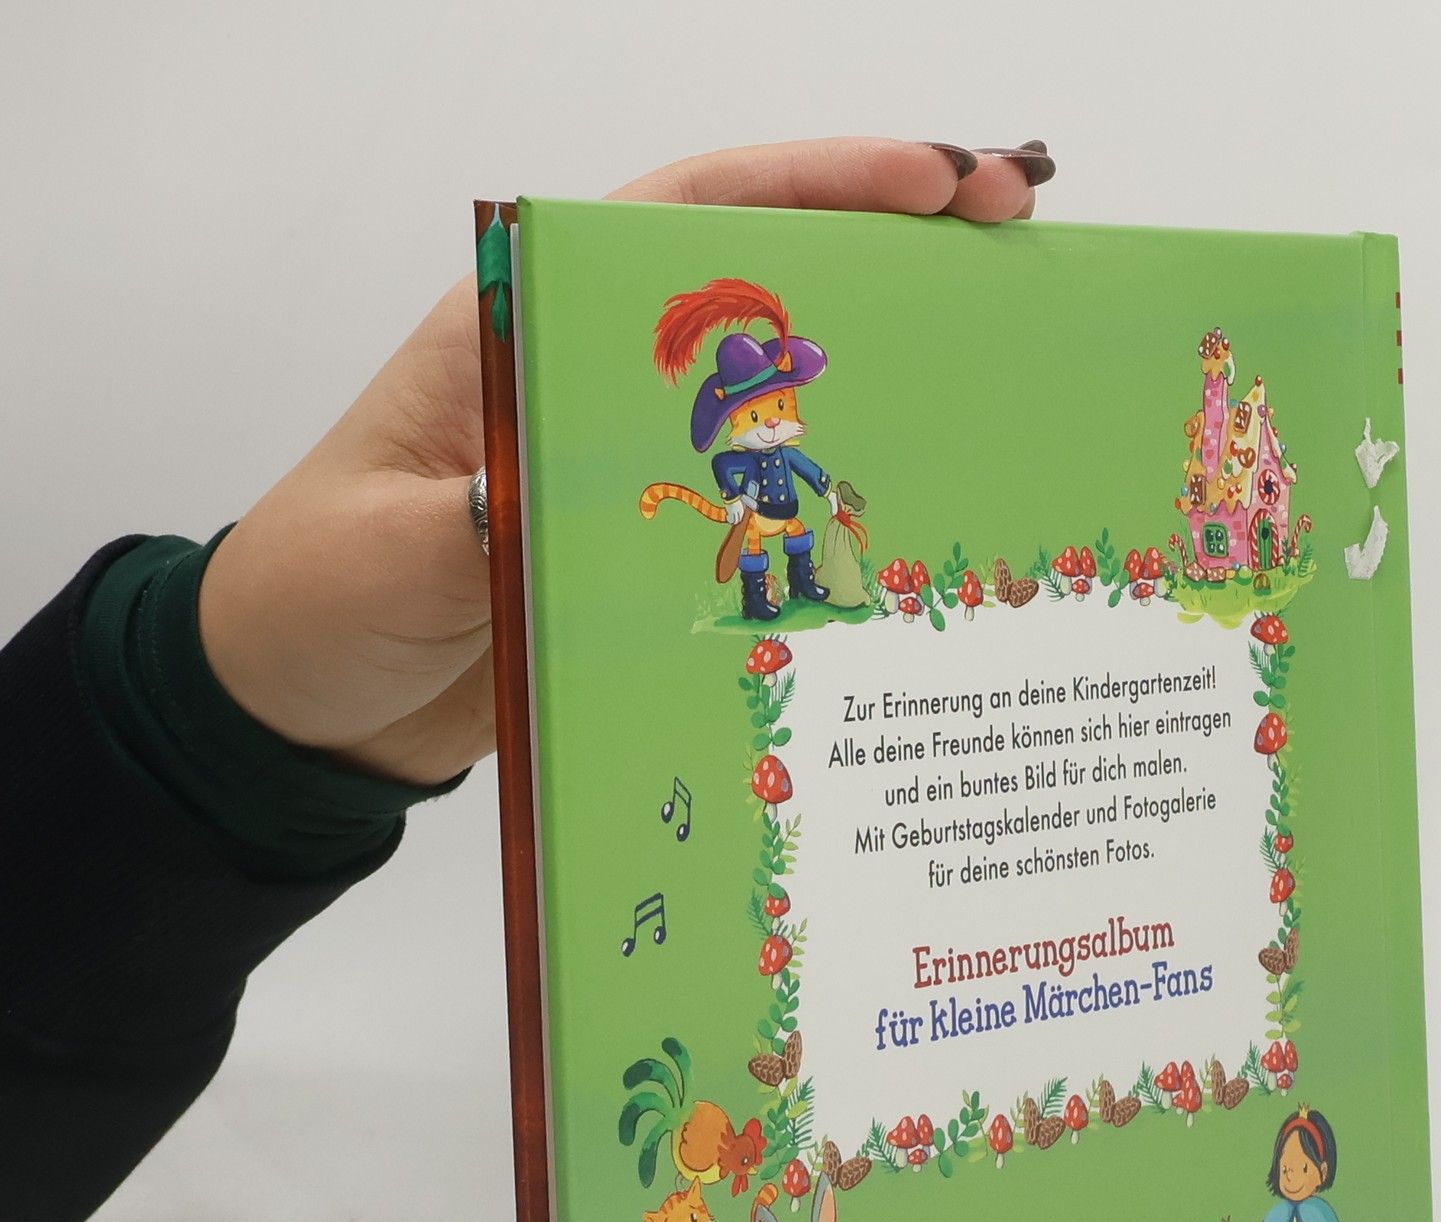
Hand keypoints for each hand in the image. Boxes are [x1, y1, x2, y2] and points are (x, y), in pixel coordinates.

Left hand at [198, 139, 1045, 784]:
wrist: (306, 705)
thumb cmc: (322, 600)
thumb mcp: (389, 556)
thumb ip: (469, 523)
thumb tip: (550, 500)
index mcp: (524, 332)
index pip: (687, 219)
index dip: (816, 183)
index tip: (931, 182)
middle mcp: (596, 381)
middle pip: (768, 286)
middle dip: (896, 253)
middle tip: (1019, 238)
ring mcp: (631, 464)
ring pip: (786, 393)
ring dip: (894, 371)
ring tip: (1010, 362)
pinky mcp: (651, 548)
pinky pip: (768, 507)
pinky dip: (845, 497)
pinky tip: (925, 512)